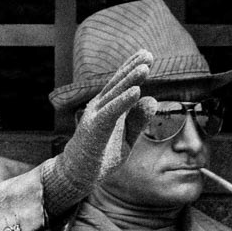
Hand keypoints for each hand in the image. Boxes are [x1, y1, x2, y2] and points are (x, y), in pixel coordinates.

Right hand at [41, 50, 156, 217]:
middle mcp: (99, 107)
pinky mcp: (94, 129)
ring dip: (130, 80)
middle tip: (148, 54)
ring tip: (145, 67)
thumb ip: (139, 120)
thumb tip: (153, 99)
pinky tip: (136, 92)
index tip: (147, 55)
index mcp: (107, 107)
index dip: (132, 69)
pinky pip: (111, 112)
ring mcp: (95, 116)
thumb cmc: (101, 156)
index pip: (121, 84)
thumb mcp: (127, 138)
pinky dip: (123, 101)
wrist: (78, 175)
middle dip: (133, 68)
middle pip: (118, 84)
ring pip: (114, 94)